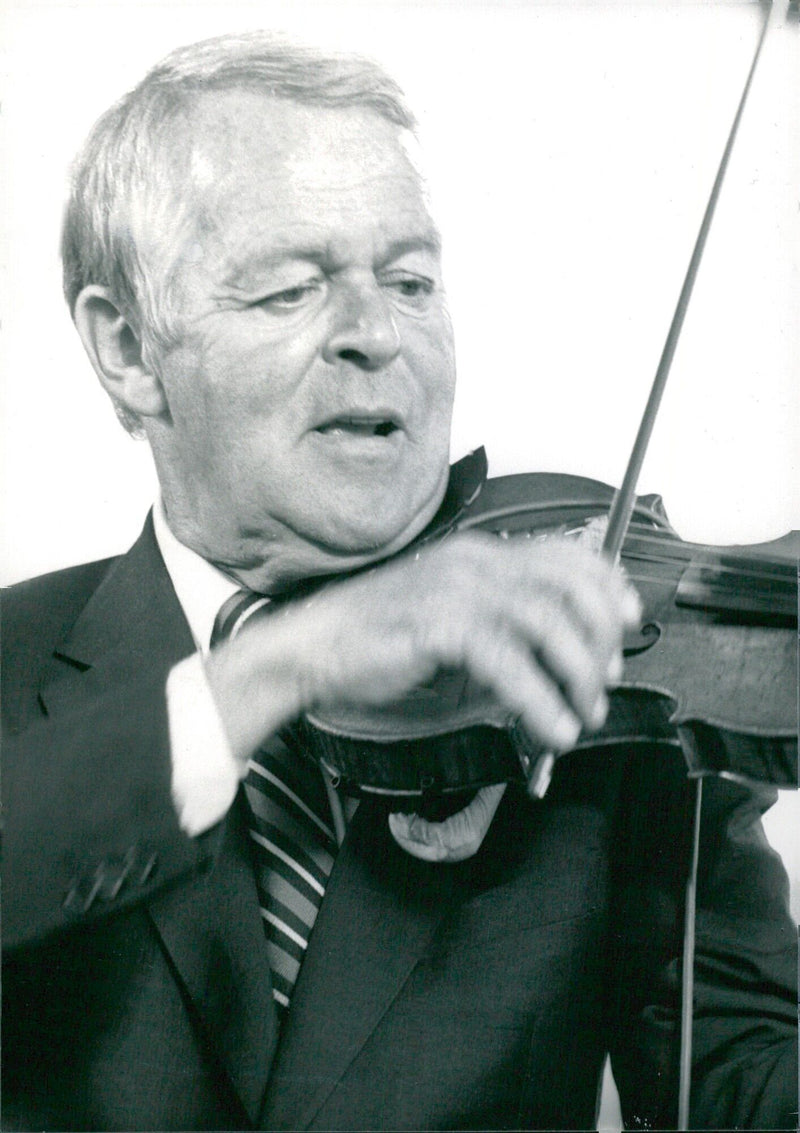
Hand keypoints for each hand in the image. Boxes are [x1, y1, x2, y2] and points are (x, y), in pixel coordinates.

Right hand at [203, 531, 639, 772]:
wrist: (312, 647)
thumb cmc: (378, 640)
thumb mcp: (453, 625)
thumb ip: (505, 632)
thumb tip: (560, 664)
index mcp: (481, 556)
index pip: (565, 555)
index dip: (607, 585)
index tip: (628, 620)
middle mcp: (475, 563)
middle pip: (568, 587)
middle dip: (600, 637)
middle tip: (603, 681)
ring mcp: (457, 589)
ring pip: (547, 622)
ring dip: (577, 674)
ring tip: (582, 714)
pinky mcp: (439, 625)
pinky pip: (509, 662)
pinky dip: (540, 700)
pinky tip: (551, 726)